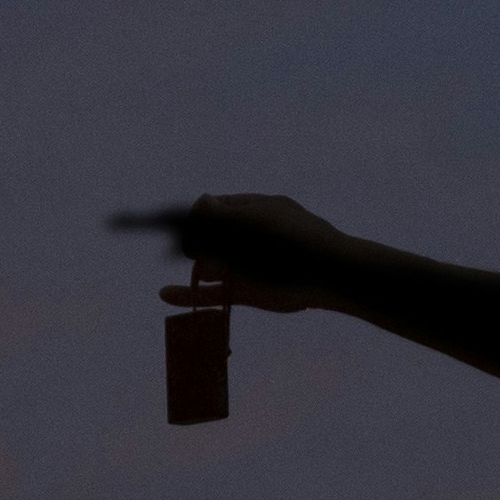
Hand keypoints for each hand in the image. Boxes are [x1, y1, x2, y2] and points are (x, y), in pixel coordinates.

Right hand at [158, 192, 354, 312]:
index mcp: (255, 208)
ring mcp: (254, 265)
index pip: (214, 207)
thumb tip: (198, 204)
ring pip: (215, 266)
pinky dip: (192, 294)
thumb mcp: (245, 221)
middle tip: (182, 252)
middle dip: (192, 244)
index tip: (168, 226)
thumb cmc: (286, 243)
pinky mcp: (255, 293)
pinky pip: (217, 292)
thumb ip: (214, 214)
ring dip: (192, 270)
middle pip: (213, 238)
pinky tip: (168, 295)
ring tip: (183, 277)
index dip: (190, 217)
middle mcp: (253, 235)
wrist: (331, 276)